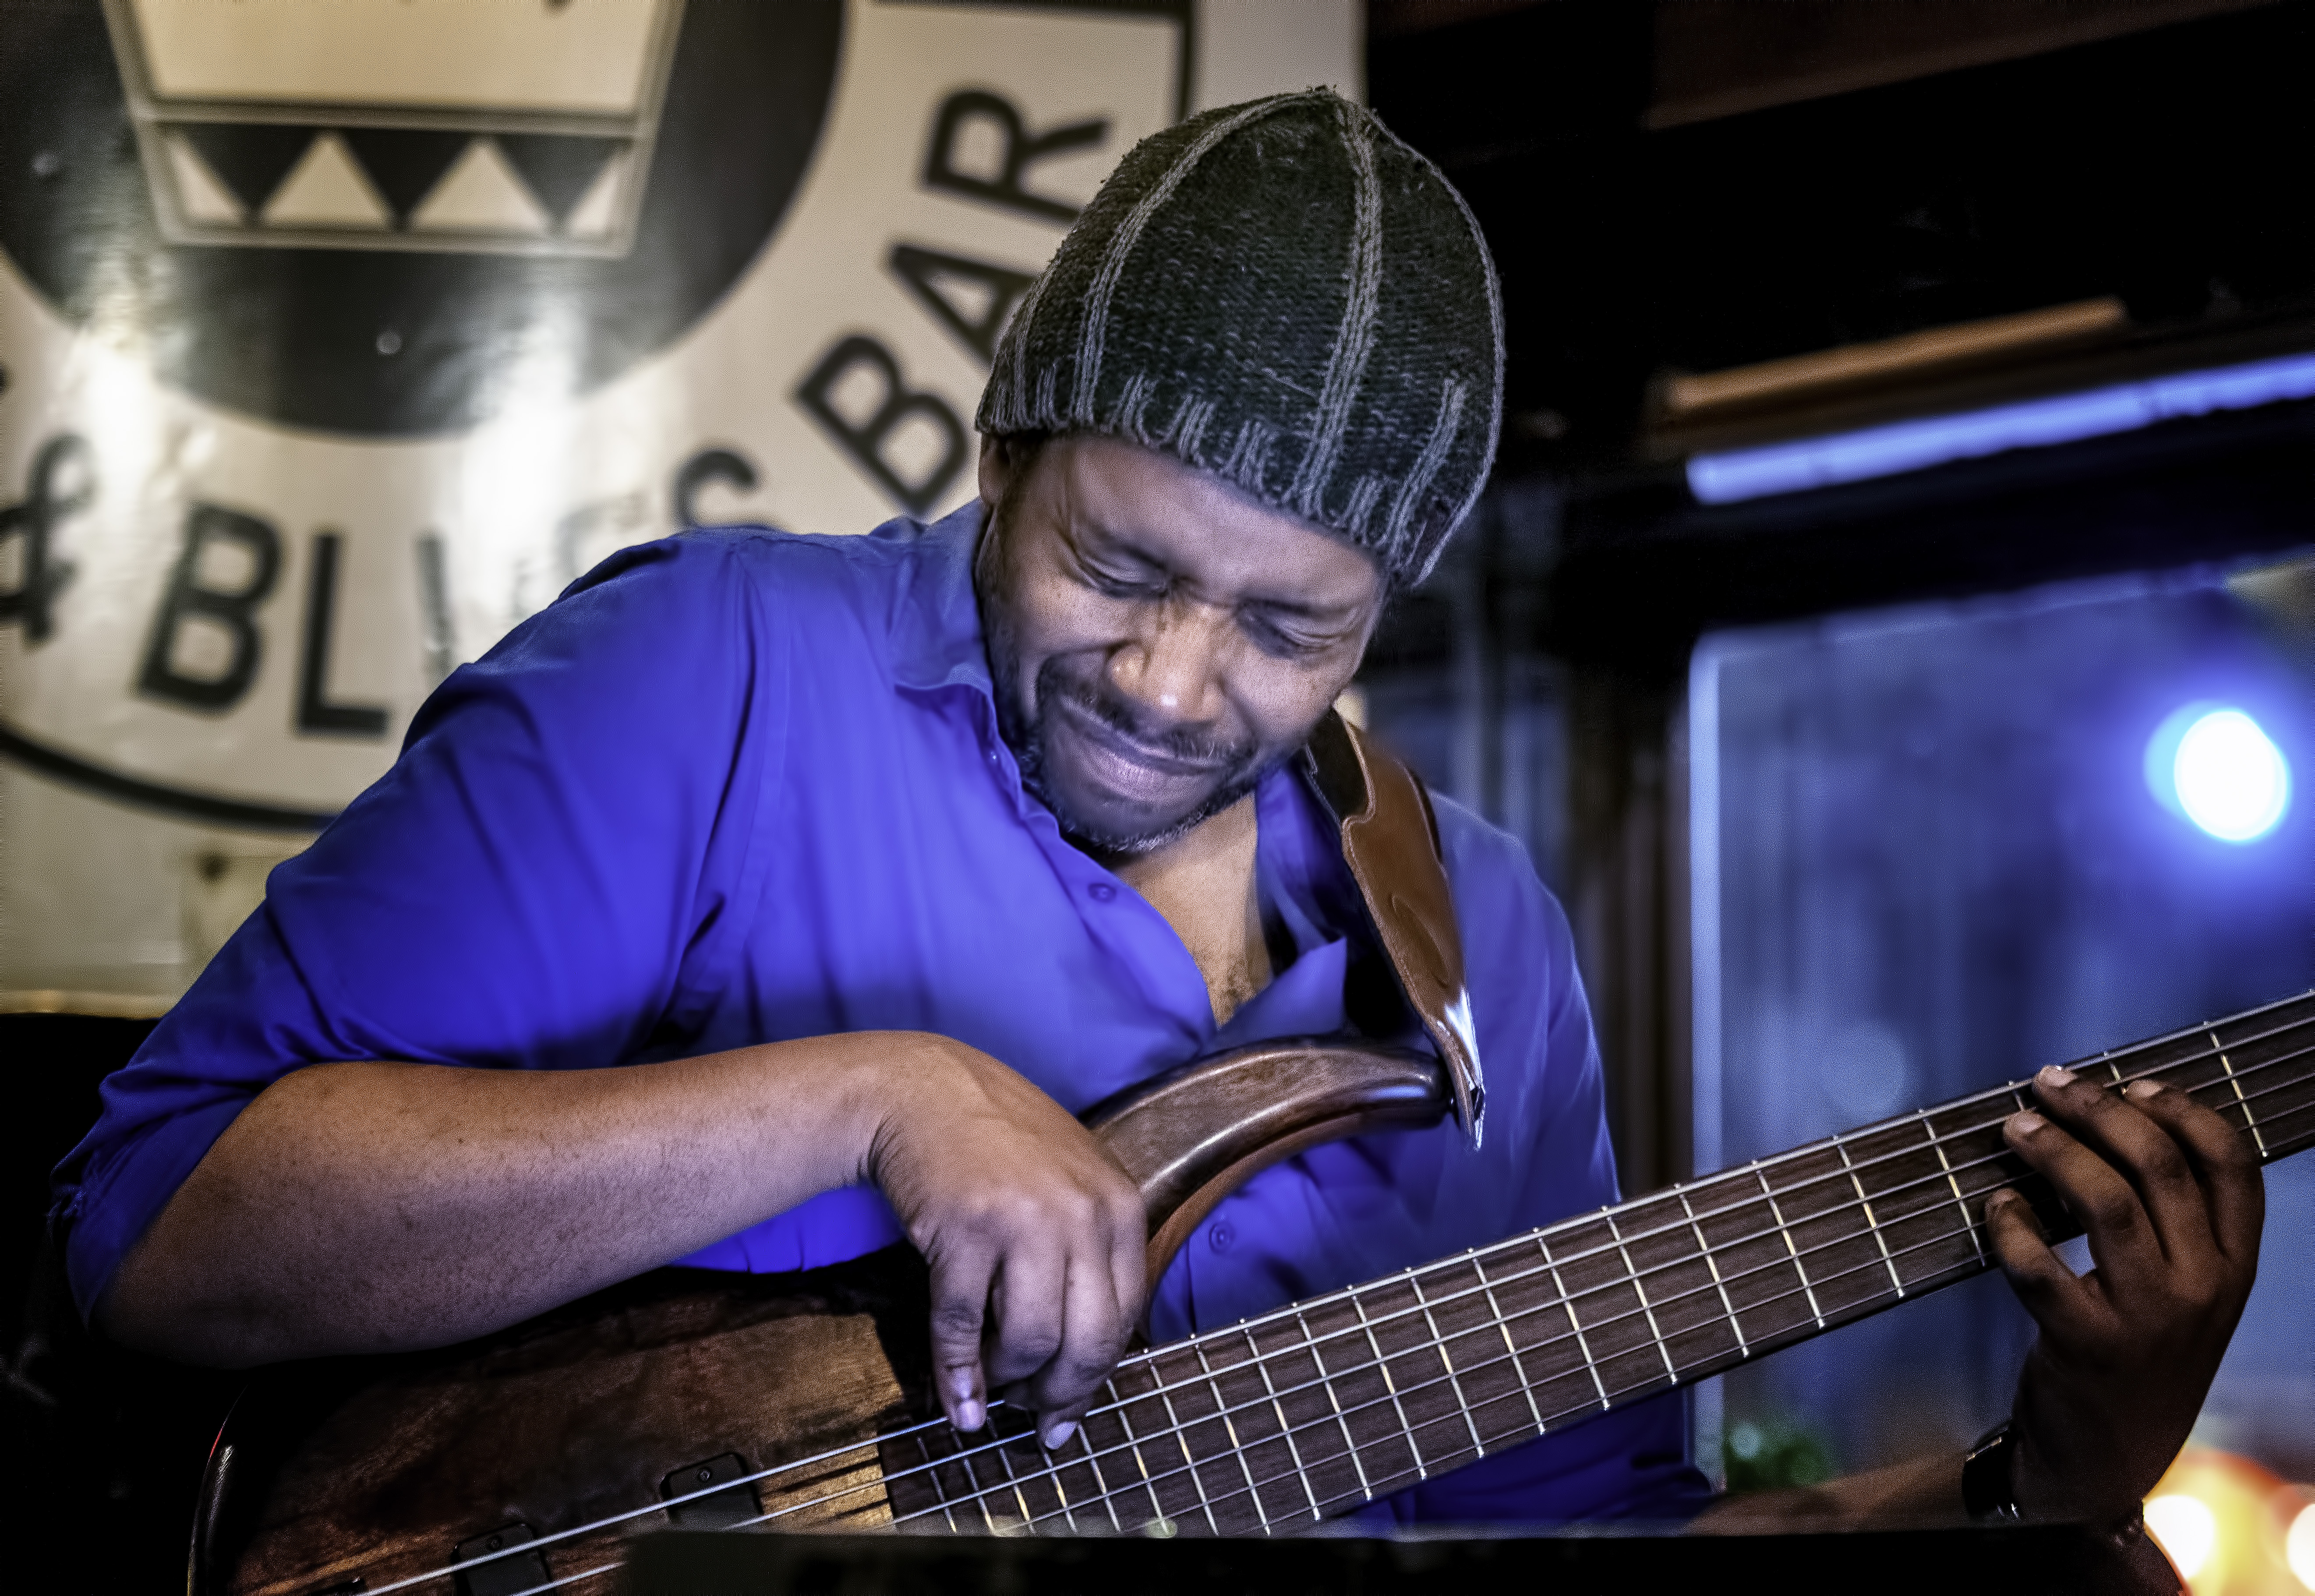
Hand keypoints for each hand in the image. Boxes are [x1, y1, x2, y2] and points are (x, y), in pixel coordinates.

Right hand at [862, 1037, 1147, 1448]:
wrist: (924, 1092)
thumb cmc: (998, 1145)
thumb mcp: (1070, 1184)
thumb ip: (1090, 1254)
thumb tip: (1083, 1360)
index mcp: (1119, 1204)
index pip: (1125, 1316)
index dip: (1096, 1374)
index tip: (1071, 1409)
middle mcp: (1082, 1212)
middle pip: (1088, 1339)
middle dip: (1061, 1394)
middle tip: (1037, 1419)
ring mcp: (1024, 1219)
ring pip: (1030, 1340)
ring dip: (1007, 1381)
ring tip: (992, 1390)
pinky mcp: (964, 1228)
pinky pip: (961, 1323)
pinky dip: (957, 1373)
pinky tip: (955, 1400)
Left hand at [1988, 1065, 2263, 1521]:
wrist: (2109, 1456)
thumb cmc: (2139, 1350)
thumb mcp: (2183, 1290)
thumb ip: (2168, 1221)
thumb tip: (2108, 1118)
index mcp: (2233, 1266)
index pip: (2233, 1167)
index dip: (2185, 1111)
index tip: (2134, 1082)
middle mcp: (2203, 1289)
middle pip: (2161, 1169)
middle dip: (2100, 1111)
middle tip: (2049, 1083)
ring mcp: (2148, 1319)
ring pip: (2107, 1205)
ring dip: (2054, 1152)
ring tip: (2016, 1128)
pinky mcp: (2086, 1345)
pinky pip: (2041, 1268)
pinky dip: (2011, 1226)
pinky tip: (1995, 1204)